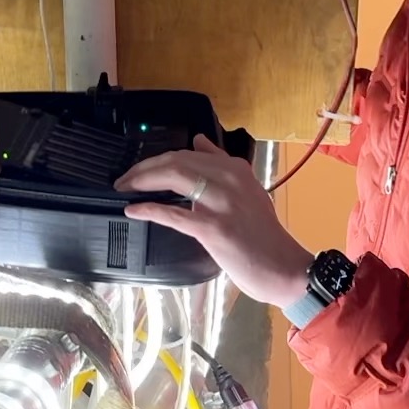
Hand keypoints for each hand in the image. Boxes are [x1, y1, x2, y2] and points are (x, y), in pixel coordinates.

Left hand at [117, 135, 313, 306]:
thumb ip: (222, 165)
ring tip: (124, 187)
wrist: (284, 267)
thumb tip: (199, 141)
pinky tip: (133, 210)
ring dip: (142, 180)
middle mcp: (229, 178)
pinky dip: (149, 209)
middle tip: (124, 179)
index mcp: (236, 169)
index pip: (188, 153)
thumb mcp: (248, 189)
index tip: (140, 168)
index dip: (158, 159)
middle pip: (176, 160)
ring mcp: (222, 202)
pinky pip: (174, 213)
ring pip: (174, 176)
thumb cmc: (263, 234)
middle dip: (144, 167)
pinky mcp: (213, 228)